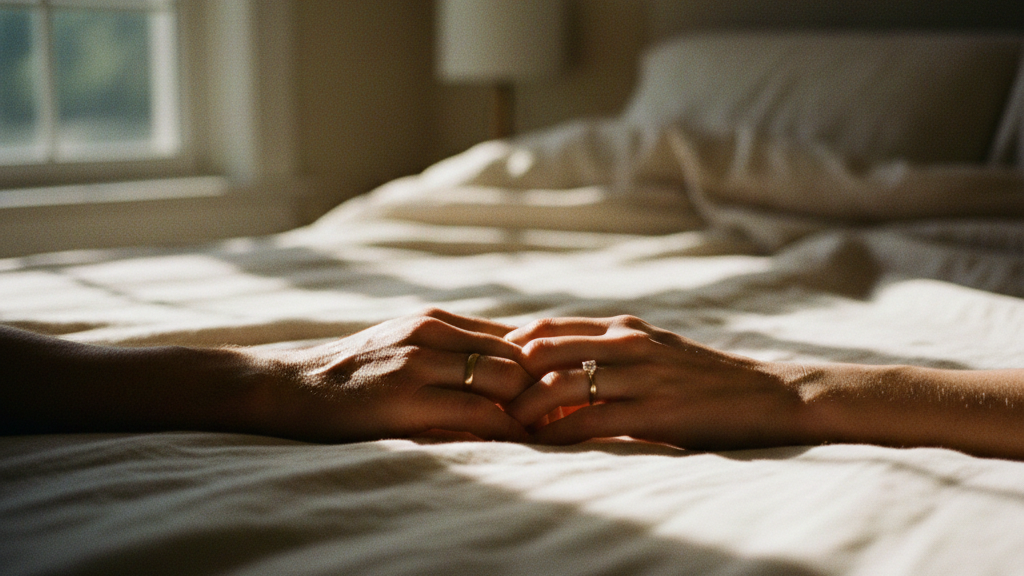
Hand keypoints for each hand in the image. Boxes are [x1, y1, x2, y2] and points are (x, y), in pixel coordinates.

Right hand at [243, 309, 533, 442]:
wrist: (291, 386)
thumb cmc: (353, 373)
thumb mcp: (405, 344)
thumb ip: (451, 349)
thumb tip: (509, 367)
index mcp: (438, 319)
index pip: (517, 333)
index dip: (546, 365)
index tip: (562, 394)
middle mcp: (432, 331)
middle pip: (519, 354)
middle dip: (547, 389)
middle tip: (564, 419)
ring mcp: (417, 361)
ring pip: (504, 378)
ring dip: (531, 409)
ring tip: (547, 434)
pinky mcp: (403, 397)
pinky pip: (473, 412)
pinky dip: (503, 429)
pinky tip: (515, 444)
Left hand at [505, 316, 804, 449]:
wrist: (770, 395)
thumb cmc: (705, 380)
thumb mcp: (654, 353)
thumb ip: (608, 355)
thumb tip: (554, 374)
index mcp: (622, 328)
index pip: (545, 328)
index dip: (507, 349)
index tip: (486, 372)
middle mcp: (626, 342)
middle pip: (541, 348)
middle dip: (506, 377)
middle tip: (482, 401)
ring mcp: (641, 373)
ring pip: (559, 382)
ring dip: (524, 408)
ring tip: (504, 427)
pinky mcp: (656, 409)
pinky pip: (590, 419)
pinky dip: (557, 433)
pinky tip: (540, 445)